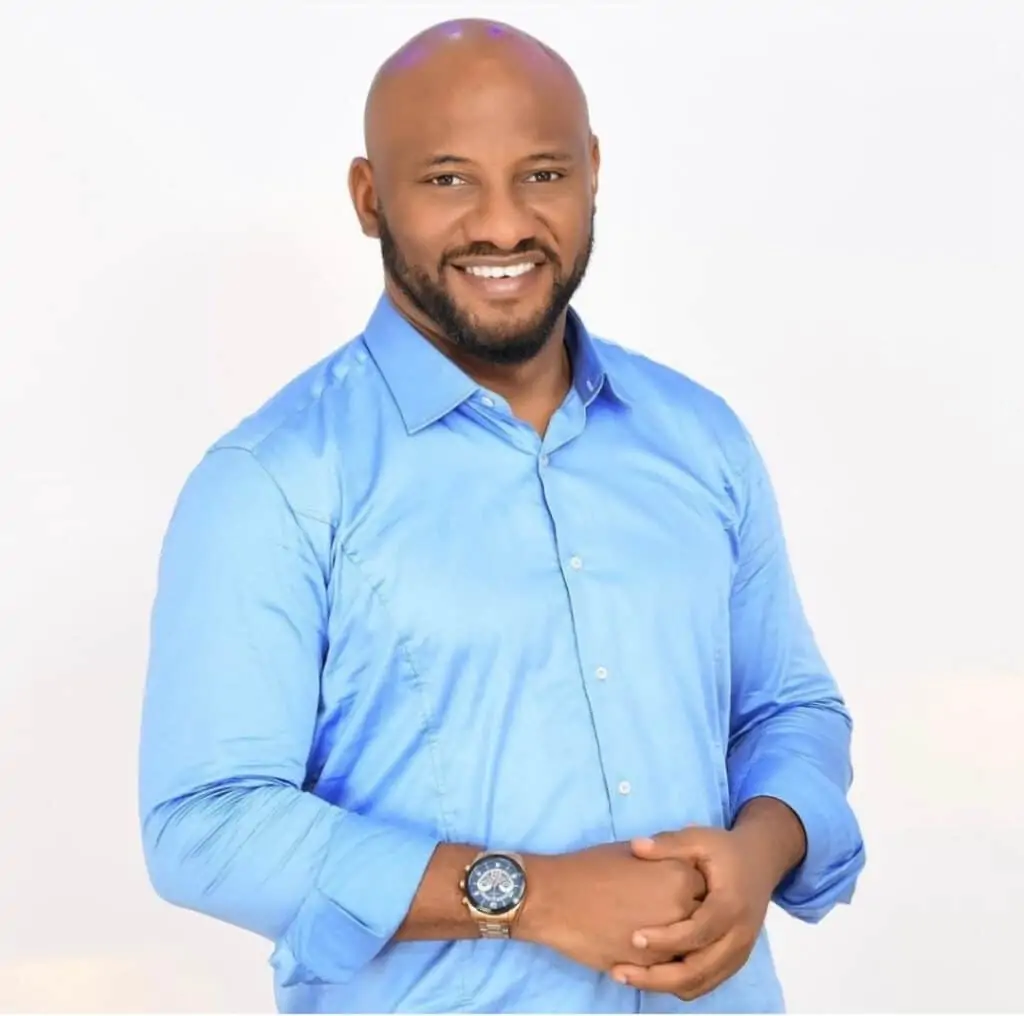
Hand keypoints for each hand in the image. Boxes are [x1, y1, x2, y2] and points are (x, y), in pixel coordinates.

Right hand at [517, 841, 706, 972]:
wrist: (554, 898)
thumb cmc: (589, 869)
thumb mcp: (632, 854)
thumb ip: (660, 864)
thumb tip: (671, 870)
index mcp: (679, 875)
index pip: (703, 885)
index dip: (690, 887)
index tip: (679, 887)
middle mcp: (682, 908)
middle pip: (701, 917)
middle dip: (689, 916)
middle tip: (668, 910)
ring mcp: (668, 941)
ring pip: (687, 947)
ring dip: (678, 942)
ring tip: (657, 930)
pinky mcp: (648, 966)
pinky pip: (666, 966)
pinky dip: (661, 960)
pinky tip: (644, 949)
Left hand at [610, 803, 804, 999]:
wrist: (760, 861)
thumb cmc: (724, 850)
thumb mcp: (699, 838)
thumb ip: (668, 844)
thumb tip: (635, 846)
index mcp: (730, 904)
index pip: (698, 932)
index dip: (666, 939)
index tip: (634, 938)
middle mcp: (739, 935)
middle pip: (698, 970)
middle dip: (658, 977)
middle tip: (621, 972)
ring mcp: (739, 952)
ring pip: (701, 984)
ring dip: (664, 985)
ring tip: (628, 976)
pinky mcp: (734, 960)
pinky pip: (706, 983)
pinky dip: (679, 984)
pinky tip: (651, 975)